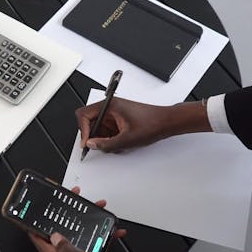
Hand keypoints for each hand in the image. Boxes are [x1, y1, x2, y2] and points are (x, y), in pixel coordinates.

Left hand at [29, 186, 125, 251]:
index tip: (40, 205)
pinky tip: (112, 230)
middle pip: (59, 228)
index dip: (37, 219)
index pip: (38, 236)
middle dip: (68, 212)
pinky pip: (91, 239)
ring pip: (76, 231)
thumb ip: (68, 249)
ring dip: (88, 219)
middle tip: (75, 198)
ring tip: (98, 208)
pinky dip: (101, 233)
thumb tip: (54, 235)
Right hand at [75, 97, 211, 152]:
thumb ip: (106, 144)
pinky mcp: (118, 120)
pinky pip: (106, 131)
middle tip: (100, 145)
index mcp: (109, 105)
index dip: (83, 130)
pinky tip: (121, 142)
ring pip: (98, 128)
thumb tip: (92, 144)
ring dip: (104, 139)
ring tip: (117, 144)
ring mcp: (113, 114)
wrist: (167, 122)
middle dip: (94, 136)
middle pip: (89, 122)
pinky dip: (110, 139)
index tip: (87, 142)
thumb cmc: (152, 123)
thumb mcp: (127, 139)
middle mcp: (109, 108)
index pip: (84, 114)